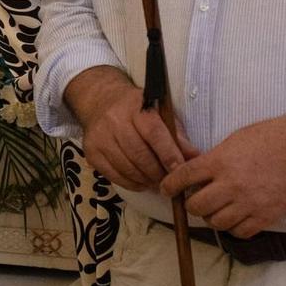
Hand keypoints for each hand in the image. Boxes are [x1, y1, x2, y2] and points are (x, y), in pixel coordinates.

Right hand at [66, 67, 190, 192]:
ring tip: (158, 183)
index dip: (168, 155)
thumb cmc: (138, 110)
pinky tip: (142, 182)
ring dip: (146, 181)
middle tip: (170, 182)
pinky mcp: (91, 153)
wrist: (101, 101)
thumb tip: (194, 158)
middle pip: (139, 155)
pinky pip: (114, 176)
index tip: (179, 171)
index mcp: (136, 108)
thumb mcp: (160, 113)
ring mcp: (100, 138)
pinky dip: (132, 184)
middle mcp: (115, 121)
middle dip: (158, 173)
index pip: (154, 134)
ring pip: (127, 168)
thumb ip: (177, 135)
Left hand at [162, 116, 285, 237]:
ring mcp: (248, 203)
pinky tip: (235, 217)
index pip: (183, 177)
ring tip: (217, 208)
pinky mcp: (264, 216)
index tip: (166, 189)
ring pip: (215, 222)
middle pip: (196, 206)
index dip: (170, 185)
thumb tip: (194, 174)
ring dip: (212, 217)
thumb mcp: (233, 141)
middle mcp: (231, 185)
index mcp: (219, 162)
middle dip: (191, 204)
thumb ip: (213, 159)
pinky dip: (233, 227)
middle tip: (196, 199)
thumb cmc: (268, 139)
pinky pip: (238, 232)